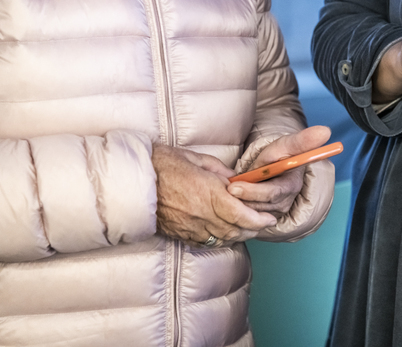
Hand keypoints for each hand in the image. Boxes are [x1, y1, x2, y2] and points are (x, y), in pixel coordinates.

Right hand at [152, 144, 276, 245]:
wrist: (132, 179)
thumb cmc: (161, 163)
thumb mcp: (196, 158)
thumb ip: (219, 171)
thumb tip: (235, 180)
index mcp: (208, 192)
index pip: (242, 214)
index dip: (259, 219)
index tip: (270, 218)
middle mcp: (202, 213)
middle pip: (236, 229)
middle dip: (254, 228)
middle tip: (264, 223)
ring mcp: (190, 226)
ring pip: (223, 239)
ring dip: (239, 235)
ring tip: (249, 229)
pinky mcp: (179, 233)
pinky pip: (206, 243)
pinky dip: (220, 240)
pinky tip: (226, 234)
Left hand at [228, 126, 330, 217]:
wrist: (272, 167)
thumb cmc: (278, 155)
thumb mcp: (286, 145)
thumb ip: (303, 140)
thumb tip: (325, 130)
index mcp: (292, 185)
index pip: (273, 194)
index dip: (253, 192)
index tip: (234, 186)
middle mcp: (285, 202)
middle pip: (260, 206)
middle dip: (241, 197)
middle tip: (223, 189)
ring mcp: (274, 212)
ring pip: (252, 212)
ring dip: (237, 203)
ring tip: (224, 192)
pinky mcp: (264, 218)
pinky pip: (248, 217)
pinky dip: (237, 208)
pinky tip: (228, 199)